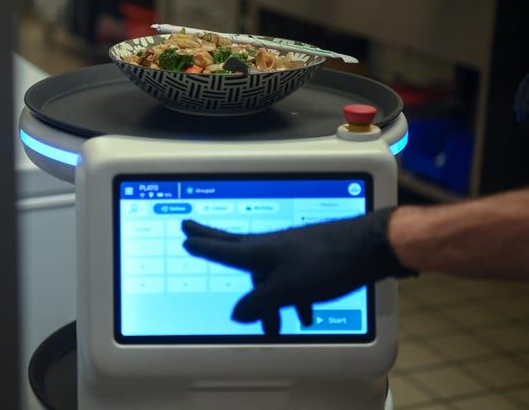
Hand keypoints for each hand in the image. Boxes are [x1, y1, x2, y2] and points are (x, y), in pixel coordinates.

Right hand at [182, 208, 415, 333]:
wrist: (369, 247)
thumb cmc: (327, 262)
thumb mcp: (287, 289)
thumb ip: (260, 303)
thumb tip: (238, 314)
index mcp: (262, 249)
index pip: (225, 246)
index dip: (204, 242)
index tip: (187, 233)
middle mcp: (274, 246)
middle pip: (239, 251)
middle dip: (218, 248)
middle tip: (197, 236)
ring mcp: (293, 251)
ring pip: (270, 276)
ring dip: (267, 300)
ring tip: (272, 324)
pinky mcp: (311, 258)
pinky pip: (292, 280)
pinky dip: (293, 299)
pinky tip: (305, 315)